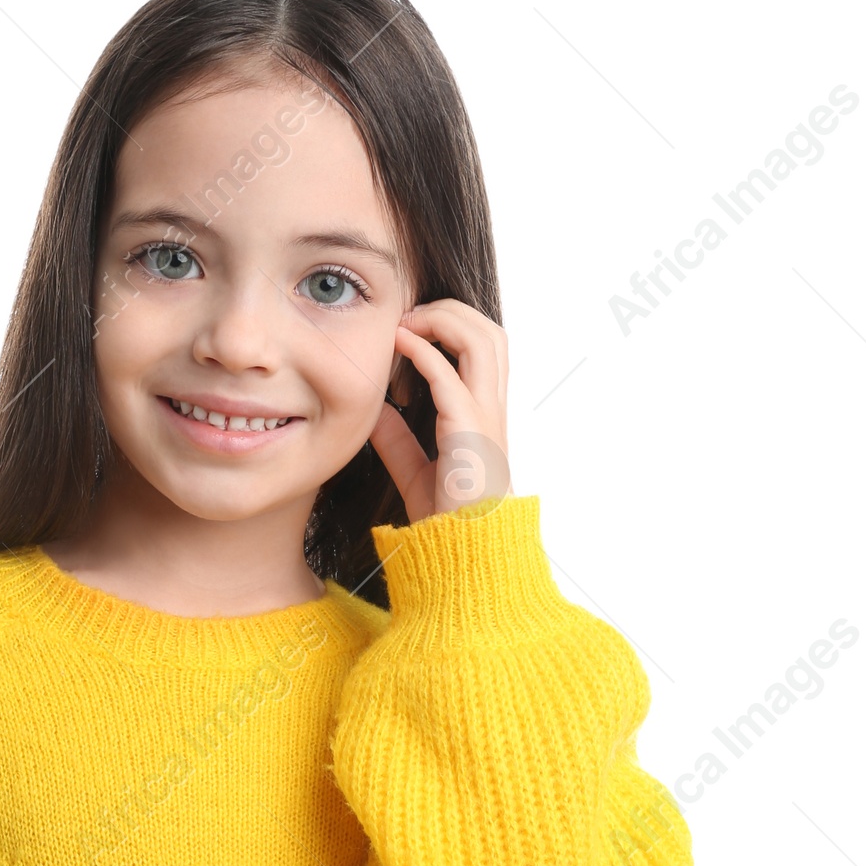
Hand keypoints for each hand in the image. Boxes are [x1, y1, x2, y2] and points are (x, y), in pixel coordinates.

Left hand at [367, 299, 511, 524]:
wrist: (462, 554)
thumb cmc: (446, 520)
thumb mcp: (415, 471)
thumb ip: (397, 439)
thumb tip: (374, 410)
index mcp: (483, 415)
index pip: (482, 350)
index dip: (449, 328)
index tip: (407, 330)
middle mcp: (491, 410)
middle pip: (491, 333)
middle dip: (451, 311)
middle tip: (410, 315)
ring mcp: (486, 418)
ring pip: (484, 340)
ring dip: (444, 320)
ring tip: (408, 323)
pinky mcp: (469, 431)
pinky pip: (451, 376)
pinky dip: (425, 351)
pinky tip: (401, 343)